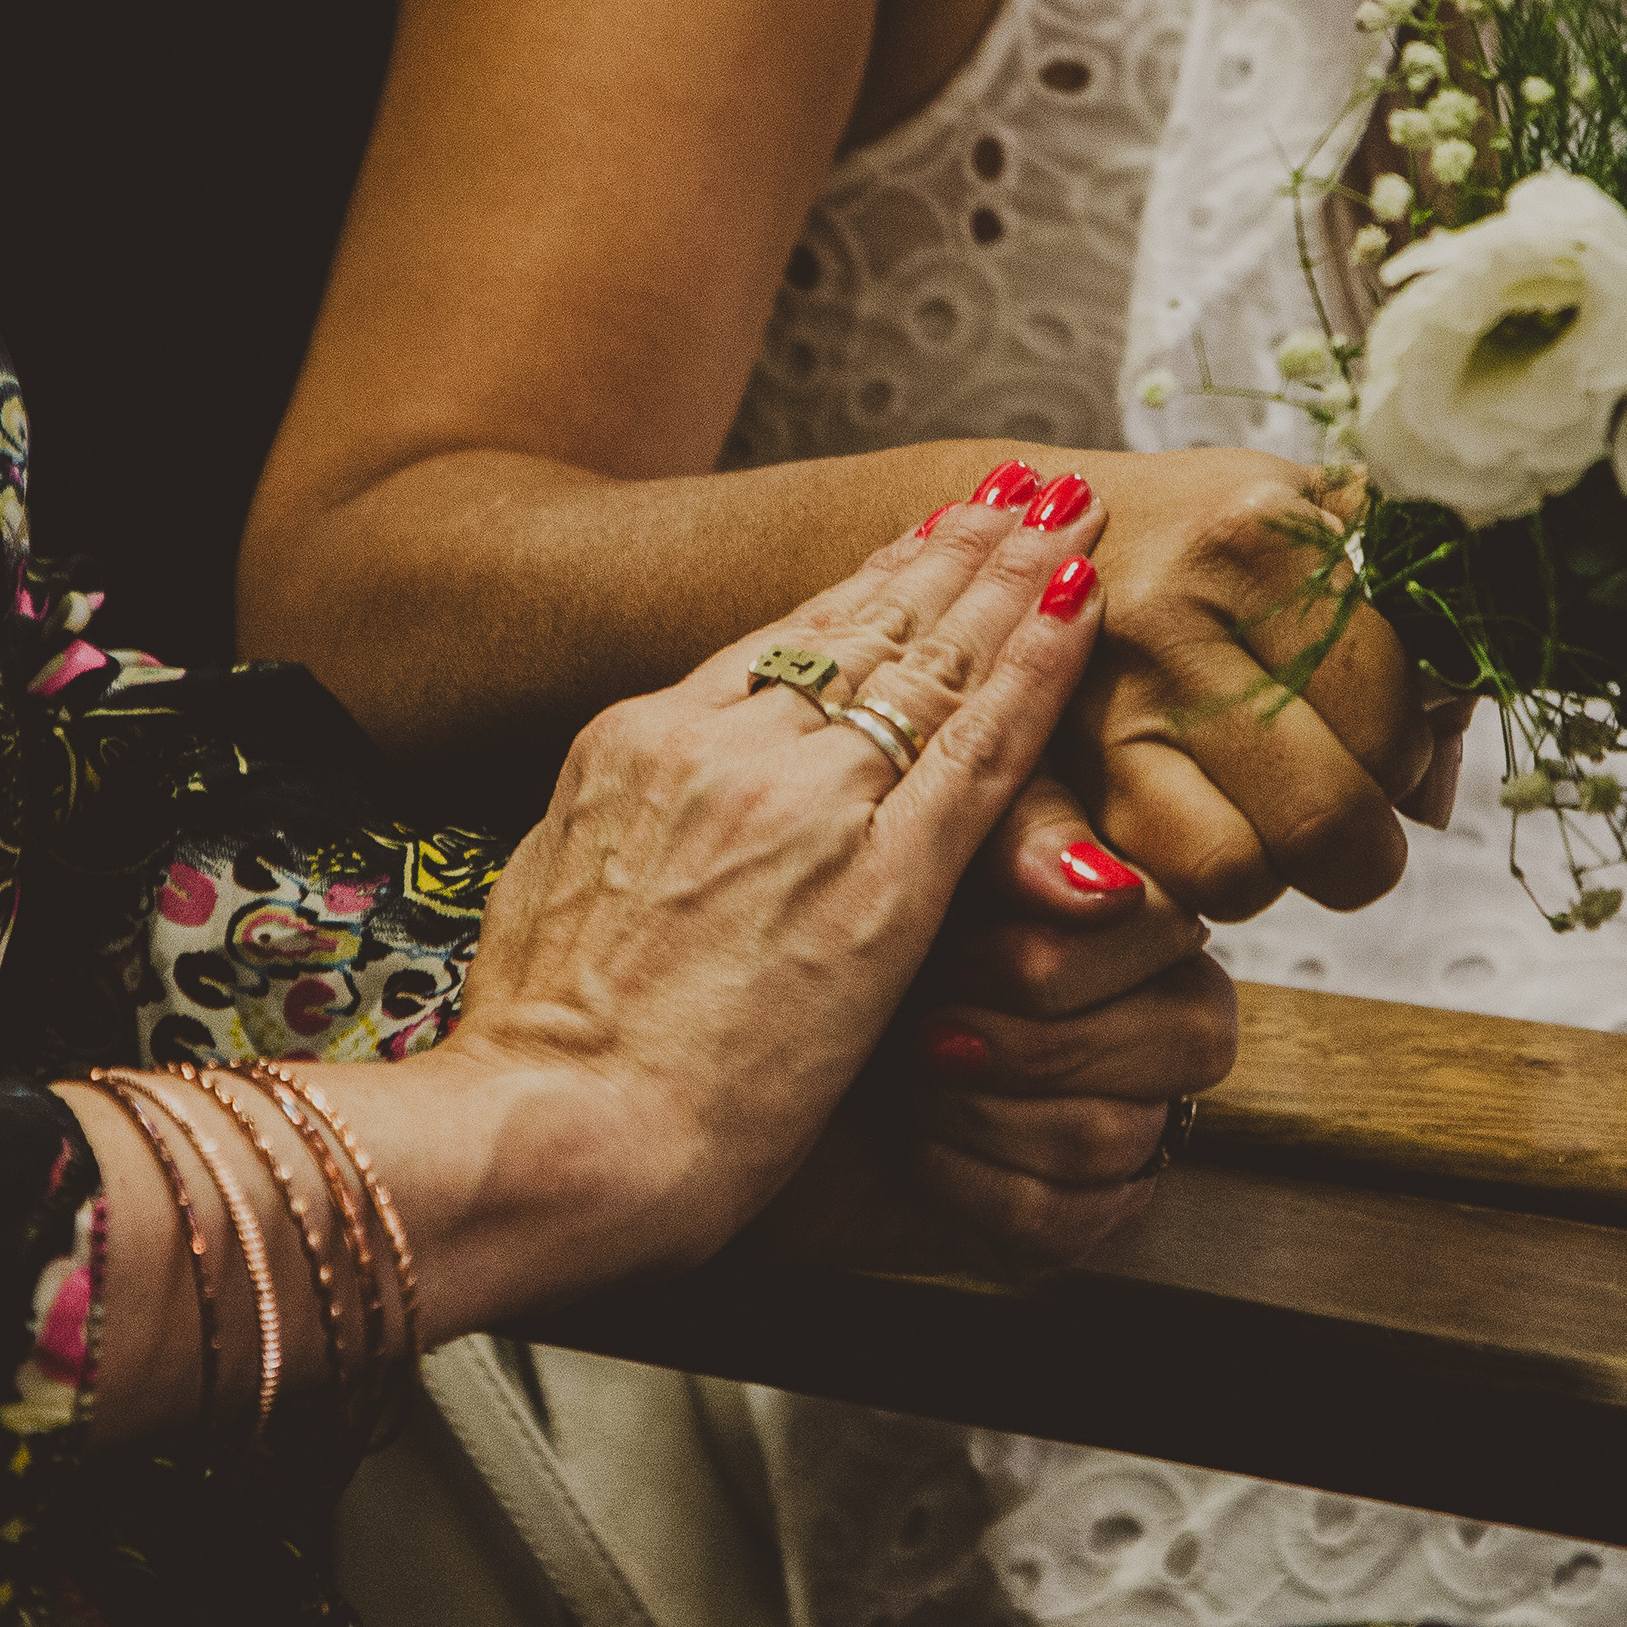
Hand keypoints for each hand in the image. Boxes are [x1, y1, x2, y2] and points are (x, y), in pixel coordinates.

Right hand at [440, 485, 1114, 1283]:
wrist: (553, 1131)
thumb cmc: (541, 1052)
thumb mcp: (549, 890)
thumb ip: (619, 830)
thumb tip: (640, 814)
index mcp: (637, 744)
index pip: (779, 641)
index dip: (865, 584)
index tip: (920, 539)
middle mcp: (722, 746)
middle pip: (865, 624)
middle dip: (954, 551)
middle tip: (1023, 496)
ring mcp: (805, 803)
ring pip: (932, 661)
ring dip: (1012, 582)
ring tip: (1068, 521)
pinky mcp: (882, 880)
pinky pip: (982, 747)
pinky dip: (1040, 669)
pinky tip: (1085, 614)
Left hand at [759, 770, 1234, 1275]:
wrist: (693, 1089)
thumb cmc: (796, 948)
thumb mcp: (894, 855)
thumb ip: (1003, 830)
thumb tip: (1095, 881)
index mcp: (1111, 903)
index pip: (1174, 921)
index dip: (1067, 948)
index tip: (957, 953)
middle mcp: (1136, 1009)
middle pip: (1189, 1031)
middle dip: (1025, 1035)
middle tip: (920, 1026)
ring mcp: (1114, 1117)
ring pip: (1123, 1131)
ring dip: (978, 1109)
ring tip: (897, 1079)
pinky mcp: (1067, 1213)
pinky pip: (1072, 1217)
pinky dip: (965, 1181)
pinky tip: (907, 1147)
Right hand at [1056, 447, 1436, 921]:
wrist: (1021, 530)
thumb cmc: (1197, 535)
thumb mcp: (1312, 529)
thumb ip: (1408, 645)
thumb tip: (1431, 803)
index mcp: (1252, 540)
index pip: (1386, 721)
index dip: (1404, 756)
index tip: (1382, 739)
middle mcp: (1166, 621)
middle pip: (1319, 819)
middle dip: (1356, 845)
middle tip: (1344, 813)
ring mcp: (1091, 710)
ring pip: (1230, 875)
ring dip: (1264, 869)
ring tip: (1257, 816)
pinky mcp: (1036, 779)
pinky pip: (1139, 890)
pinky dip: (1180, 885)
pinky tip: (1187, 830)